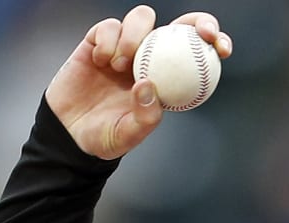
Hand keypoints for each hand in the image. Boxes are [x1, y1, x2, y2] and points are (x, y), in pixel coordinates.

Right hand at [44, 5, 232, 159]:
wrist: (67, 134)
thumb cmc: (104, 137)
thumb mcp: (129, 136)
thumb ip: (144, 117)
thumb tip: (149, 86)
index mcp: (166, 79)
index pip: (196, 53)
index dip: (214, 42)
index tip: (221, 48)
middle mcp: (149, 58)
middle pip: (178, 26)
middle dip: (195, 22)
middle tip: (199, 33)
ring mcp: (124, 48)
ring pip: (142, 19)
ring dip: (135, 35)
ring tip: (120, 64)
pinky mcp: (97, 42)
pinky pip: (109, 27)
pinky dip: (108, 39)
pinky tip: (102, 60)